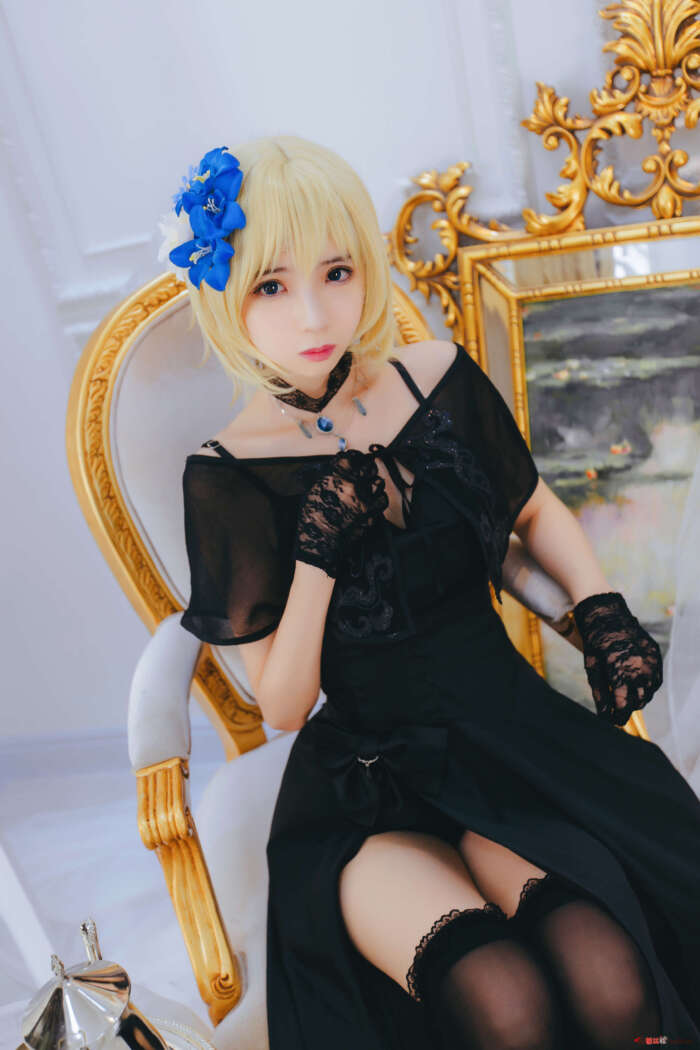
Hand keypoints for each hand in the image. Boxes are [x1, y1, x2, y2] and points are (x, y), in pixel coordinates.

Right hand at [293, 448, 388, 577]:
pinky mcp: (371, 512)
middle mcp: (351, 483)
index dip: (355, 458)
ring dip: (374, 483)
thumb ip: (328, 477)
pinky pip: (382, 499)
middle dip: (367, 469)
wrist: (319, 543)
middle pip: (368, 466)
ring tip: (369, 487)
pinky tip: (373, 501)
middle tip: (364, 473)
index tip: (356, 460)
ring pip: (378, 482)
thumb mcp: (313, 491)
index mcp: (335, 475)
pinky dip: (379, 498)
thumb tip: (337, 469)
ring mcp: (363, 497)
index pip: (352, 457)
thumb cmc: (312, 518)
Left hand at [572, 591, 662, 725]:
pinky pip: (656, 681)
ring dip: (638, 699)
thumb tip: (604, 715)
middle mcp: (640, 667)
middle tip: (616, 710)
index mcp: (621, 670)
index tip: (612, 721)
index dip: (617, 716)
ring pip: (649, 693)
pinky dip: (647, 687)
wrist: (608, 613)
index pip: (623, 704)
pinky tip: (635, 686)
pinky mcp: (656, 656)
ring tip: (624, 696)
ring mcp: (651, 661)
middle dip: (627, 708)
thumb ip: (600, 692)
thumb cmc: (595, 641)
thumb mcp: (592, 667)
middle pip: (638, 701)